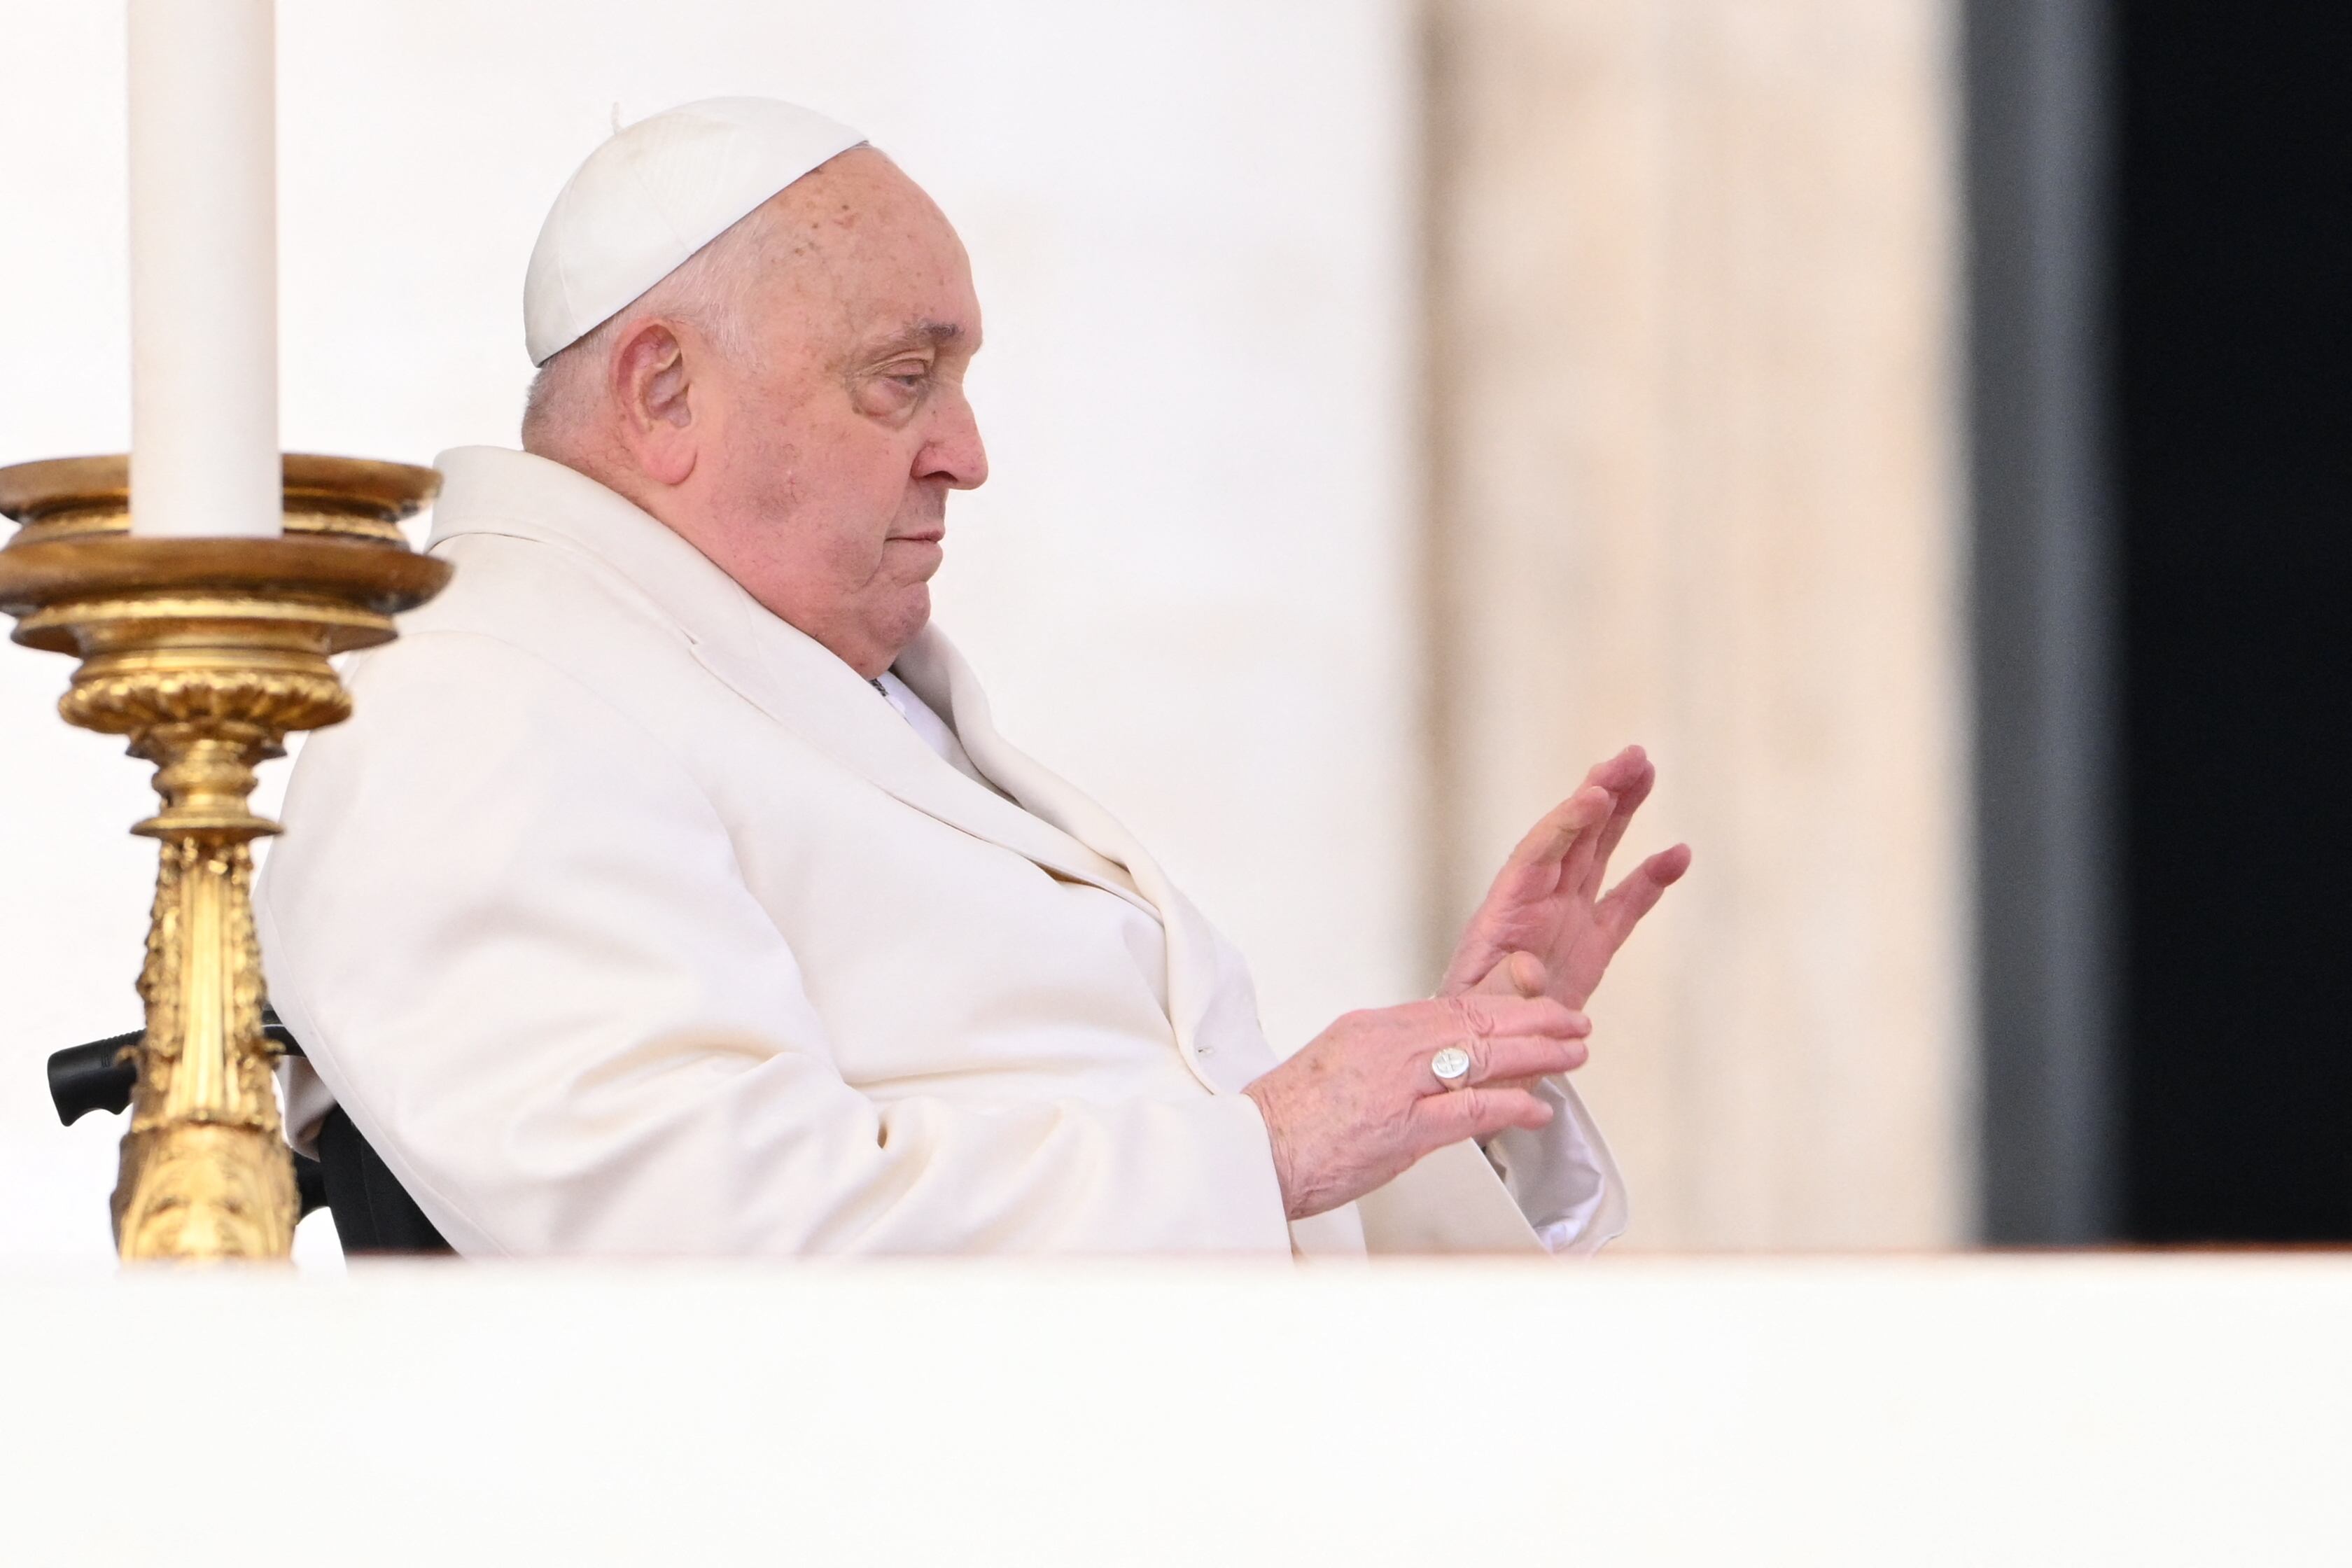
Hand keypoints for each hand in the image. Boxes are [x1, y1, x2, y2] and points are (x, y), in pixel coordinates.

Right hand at [1243, 995, 1590, 1218]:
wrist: (1251, 1152)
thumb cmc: (1287, 1121)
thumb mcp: (1338, 1068)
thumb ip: (1387, 1064)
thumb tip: (1429, 1070)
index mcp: (1373, 1027)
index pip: (1453, 1007)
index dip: (1504, 1006)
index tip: (1535, 1008)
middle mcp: (1388, 1046)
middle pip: (1477, 1023)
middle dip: (1535, 1022)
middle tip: (1573, 1022)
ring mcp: (1396, 1085)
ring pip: (1482, 1057)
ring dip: (1537, 1056)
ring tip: (1573, 1055)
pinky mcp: (1401, 1129)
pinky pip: (1469, 1110)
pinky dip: (1510, 1106)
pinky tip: (1539, 1107)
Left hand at [1440, 745, 1691, 1011]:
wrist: (1485, 1053)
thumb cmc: (1473, 1024)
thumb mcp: (1480, 1007)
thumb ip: (1504, 986)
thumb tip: (1530, 970)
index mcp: (1506, 909)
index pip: (1538, 854)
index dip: (1567, 822)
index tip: (1594, 793)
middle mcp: (1538, 901)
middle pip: (1572, 835)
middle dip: (1600, 793)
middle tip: (1632, 755)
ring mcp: (1567, 916)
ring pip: (1599, 851)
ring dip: (1622, 810)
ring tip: (1647, 769)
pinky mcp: (1593, 942)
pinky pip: (1626, 902)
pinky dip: (1652, 878)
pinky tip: (1679, 853)